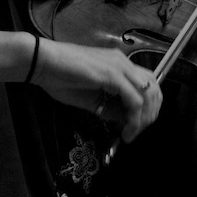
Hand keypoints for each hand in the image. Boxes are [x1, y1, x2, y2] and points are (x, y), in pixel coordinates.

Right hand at [29, 37, 161, 142]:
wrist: (42, 62)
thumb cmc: (60, 77)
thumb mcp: (91, 98)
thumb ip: (110, 107)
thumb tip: (126, 121)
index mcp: (119, 64)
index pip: (148, 84)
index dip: (148, 108)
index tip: (136, 126)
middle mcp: (123, 62)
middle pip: (154, 89)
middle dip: (150, 115)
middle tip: (136, 132)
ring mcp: (120, 67)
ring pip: (148, 95)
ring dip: (143, 119)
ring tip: (130, 134)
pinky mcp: (113, 75)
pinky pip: (135, 101)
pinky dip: (134, 119)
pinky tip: (126, 130)